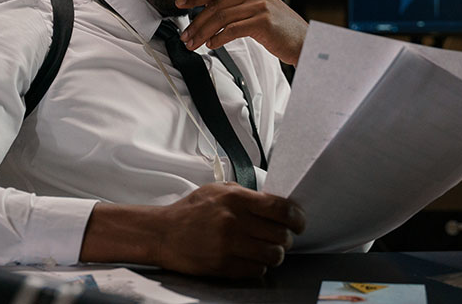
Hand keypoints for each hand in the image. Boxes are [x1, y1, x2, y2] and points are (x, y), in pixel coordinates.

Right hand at [151, 182, 306, 277]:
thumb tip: (275, 204)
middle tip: (282, 237)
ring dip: (275, 254)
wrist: (162, 233)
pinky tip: (251, 258)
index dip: (297, 217)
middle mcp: (234, 221)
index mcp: (235, 199)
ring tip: (268, 249)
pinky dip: (259, 266)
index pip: (281, 209)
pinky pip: (257, 270)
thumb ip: (247, 196)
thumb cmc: (190, 212)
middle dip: (286, 237)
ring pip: (273, 255)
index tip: (299, 222)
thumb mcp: (218, 191)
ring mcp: (228, 245)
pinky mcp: (223, 265)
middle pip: (281, 234)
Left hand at [174, 0, 308, 65]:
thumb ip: (239, 9)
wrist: (306, 41)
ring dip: (203, 32)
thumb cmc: (282, 31)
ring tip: (193, 43)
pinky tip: (211, 45)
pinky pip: (233, 29)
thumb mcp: (259, 12)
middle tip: (185, 35)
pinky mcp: (262, 22)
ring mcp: (259, 6)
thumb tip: (212, 15)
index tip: (180, 2)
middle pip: (216, 5)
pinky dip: (219, 38)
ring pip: (221, 17)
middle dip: (196, 22)